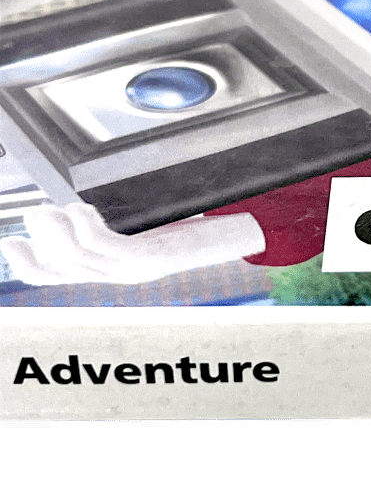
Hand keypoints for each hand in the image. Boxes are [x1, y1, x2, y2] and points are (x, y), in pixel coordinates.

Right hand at [0, 203, 264, 285]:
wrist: (240, 231)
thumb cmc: (195, 221)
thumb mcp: (148, 219)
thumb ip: (119, 218)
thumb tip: (79, 201)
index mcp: (116, 268)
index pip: (62, 277)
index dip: (29, 265)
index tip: (10, 243)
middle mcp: (123, 275)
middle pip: (63, 269)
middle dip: (40, 242)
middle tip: (35, 214)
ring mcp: (137, 270)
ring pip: (79, 258)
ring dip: (59, 231)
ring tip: (57, 209)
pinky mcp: (153, 257)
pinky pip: (106, 247)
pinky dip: (85, 227)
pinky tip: (82, 210)